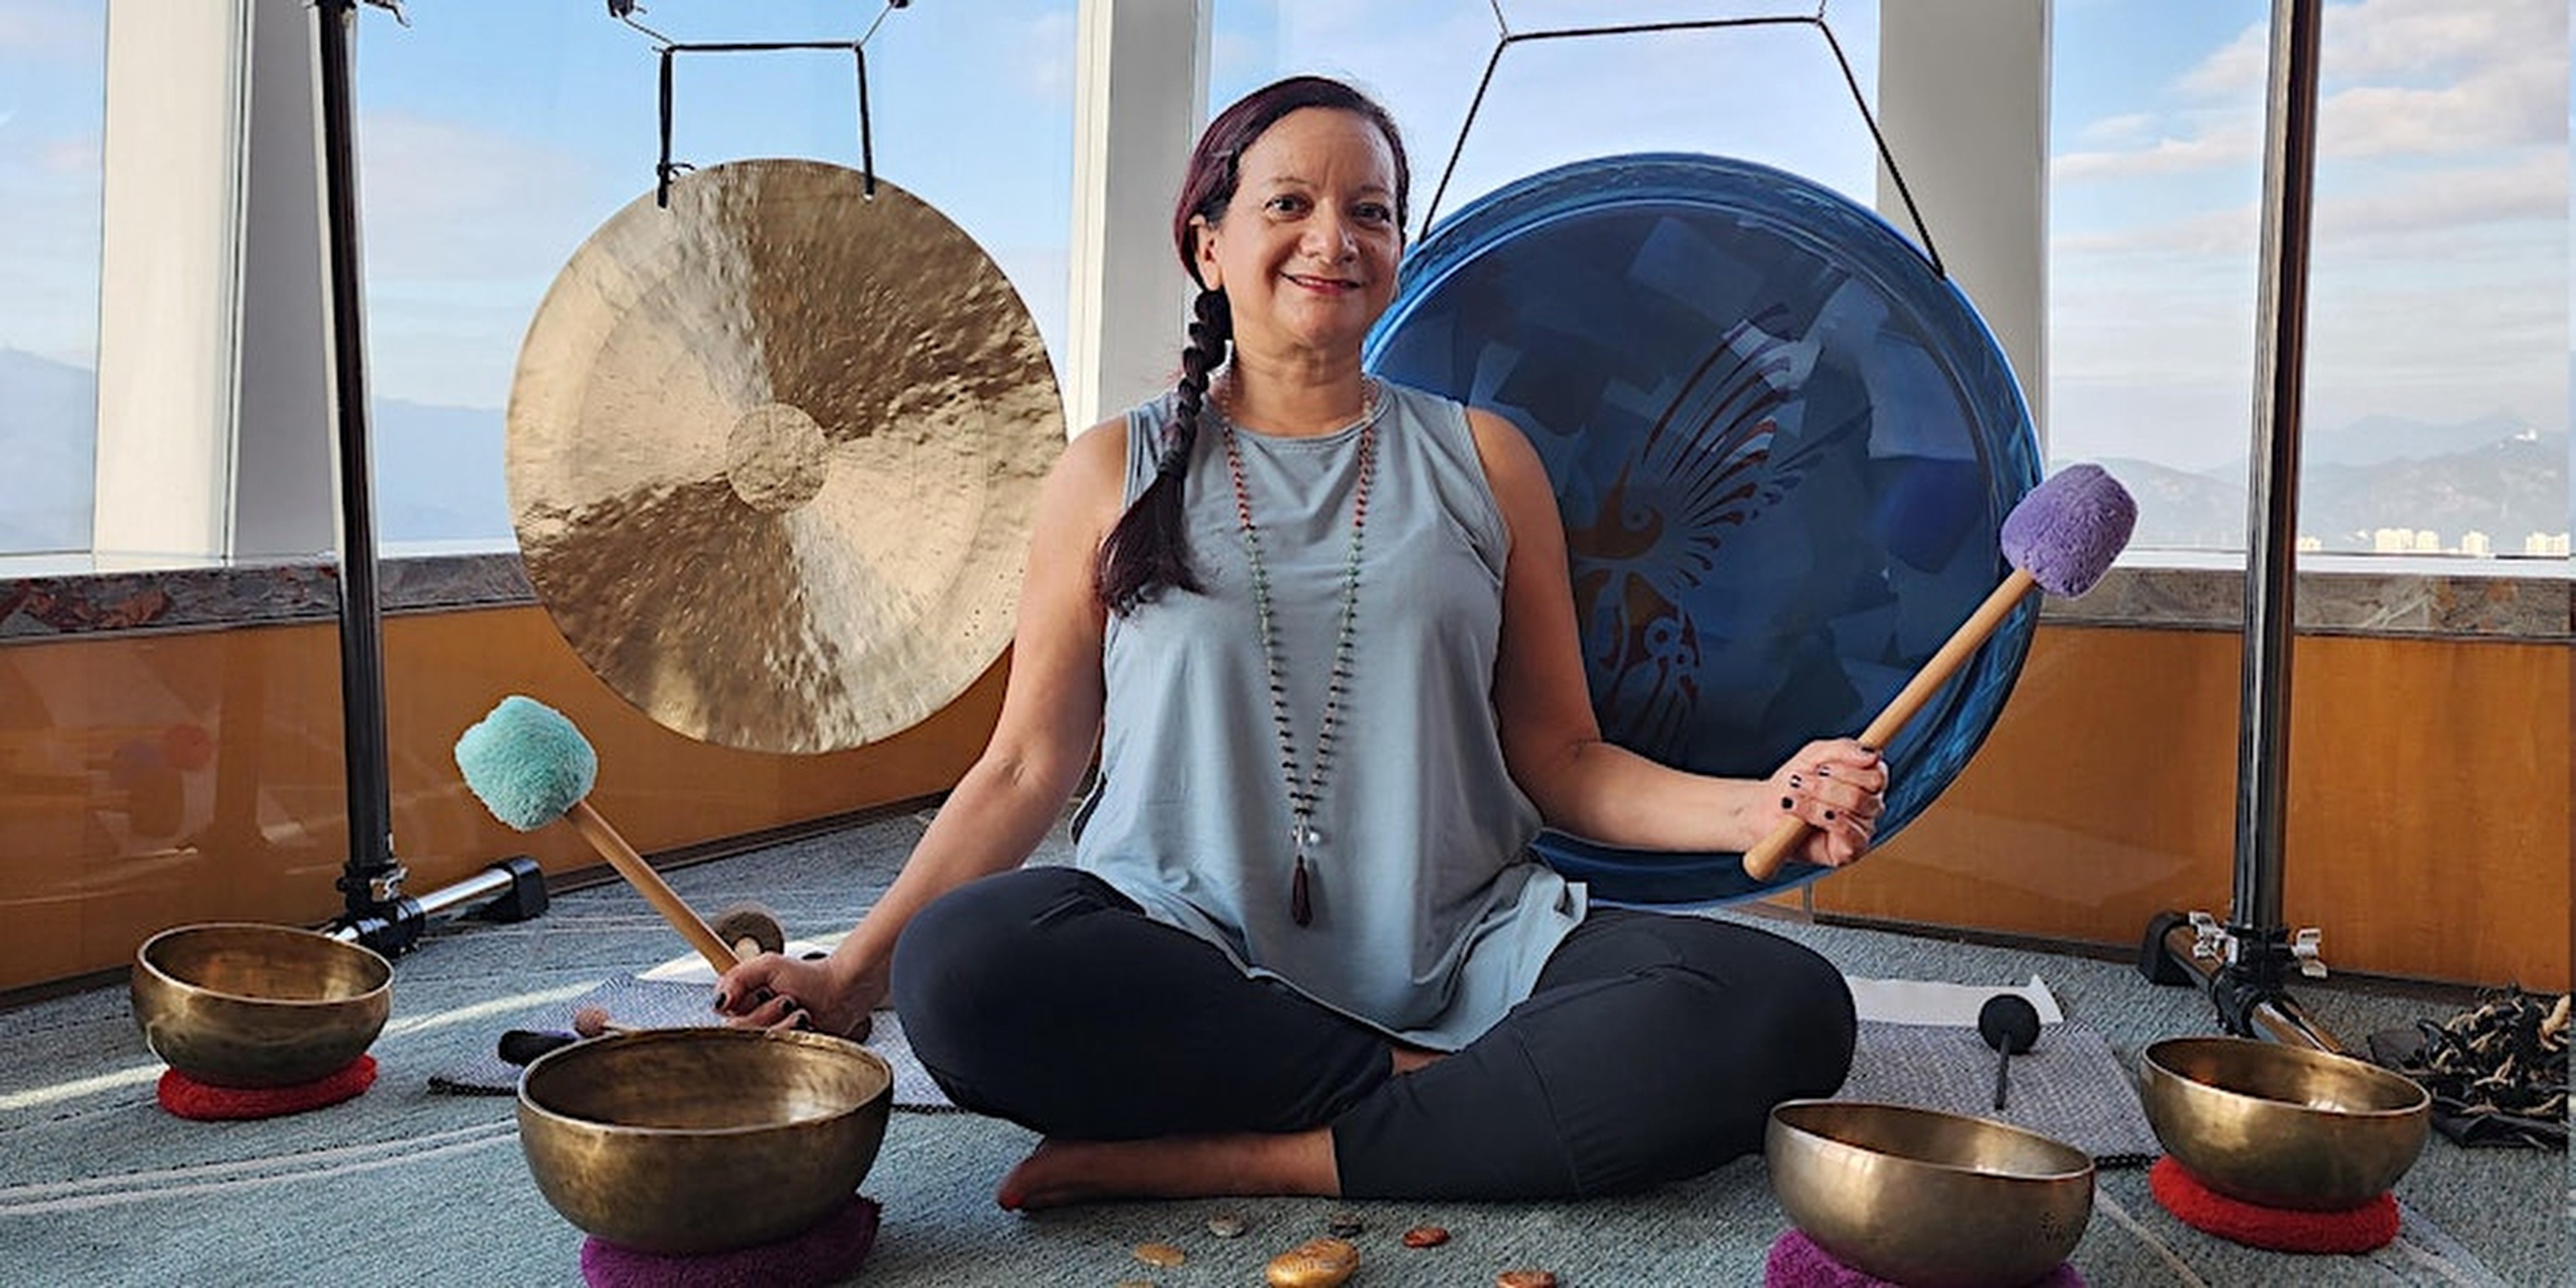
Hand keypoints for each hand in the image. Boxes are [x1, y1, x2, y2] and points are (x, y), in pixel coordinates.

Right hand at [713, 951, 884, 1040]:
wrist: (842, 993)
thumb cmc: (807, 977)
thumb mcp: (769, 966)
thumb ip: (738, 977)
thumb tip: (719, 1002)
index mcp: (740, 1005)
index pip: (721, 1012)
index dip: (742, 1004)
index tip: (763, 992)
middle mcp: (750, 1026)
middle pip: (737, 1030)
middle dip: (766, 1012)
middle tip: (787, 1000)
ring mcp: (767, 1042)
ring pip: (757, 1042)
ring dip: (783, 1024)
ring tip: (801, 1012)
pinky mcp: (785, 1055)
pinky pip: (778, 1054)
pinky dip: (795, 1036)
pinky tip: (806, 1026)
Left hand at [1769, 738, 1886, 867]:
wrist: (1767, 810)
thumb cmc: (1795, 782)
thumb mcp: (1815, 755)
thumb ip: (1844, 749)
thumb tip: (1873, 754)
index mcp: (1868, 780)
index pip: (1878, 773)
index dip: (1847, 768)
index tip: (1820, 767)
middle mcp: (1871, 805)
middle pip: (1865, 790)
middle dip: (1825, 785)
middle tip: (1798, 782)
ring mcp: (1863, 828)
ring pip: (1854, 808)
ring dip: (1817, 800)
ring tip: (1793, 800)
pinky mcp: (1851, 850)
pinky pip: (1848, 833)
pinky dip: (1823, 819)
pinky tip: (1804, 818)